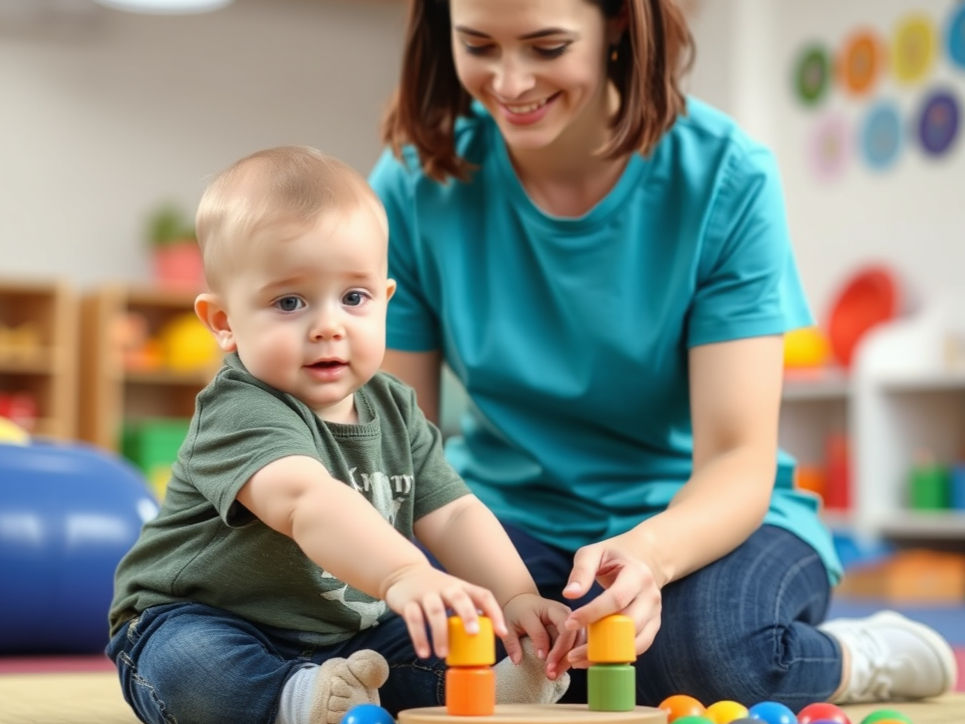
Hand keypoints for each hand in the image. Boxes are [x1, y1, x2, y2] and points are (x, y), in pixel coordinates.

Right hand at [383, 564, 506, 658]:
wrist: (403, 573)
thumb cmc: (436, 590)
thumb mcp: (455, 594)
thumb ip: (469, 609)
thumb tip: (490, 635)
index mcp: (461, 587)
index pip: (483, 595)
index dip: (494, 612)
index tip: (502, 633)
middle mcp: (446, 588)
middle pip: (459, 598)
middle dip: (468, 615)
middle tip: (473, 635)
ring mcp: (426, 594)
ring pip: (435, 611)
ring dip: (440, 634)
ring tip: (443, 655)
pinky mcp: (407, 602)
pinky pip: (413, 619)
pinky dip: (419, 637)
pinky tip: (424, 653)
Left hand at [501, 593, 577, 680]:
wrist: (525, 602)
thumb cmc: (517, 614)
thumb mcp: (509, 626)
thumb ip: (512, 643)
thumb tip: (517, 661)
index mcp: (542, 607)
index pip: (548, 626)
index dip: (544, 644)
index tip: (541, 659)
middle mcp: (560, 610)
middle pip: (568, 632)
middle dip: (562, 655)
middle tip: (551, 673)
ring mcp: (570, 618)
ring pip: (578, 638)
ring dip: (570, 659)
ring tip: (556, 674)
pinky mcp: (576, 625)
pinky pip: (581, 641)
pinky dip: (576, 656)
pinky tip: (565, 668)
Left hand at [559, 533, 662, 667]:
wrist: (641, 561)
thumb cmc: (612, 557)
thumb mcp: (593, 553)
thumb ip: (581, 571)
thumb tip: (569, 594)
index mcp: (638, 575)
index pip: (616, 599)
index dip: (592, 613)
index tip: (569, 623)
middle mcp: (651, 596)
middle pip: (628, 624)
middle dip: (599, 641)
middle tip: (571, 652)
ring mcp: (656, 613)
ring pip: (635, 642)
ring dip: (607, 655)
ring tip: (578, 660)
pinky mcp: (654, 626)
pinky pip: (638, 648)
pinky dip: (617, 657)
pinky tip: (594, 658)